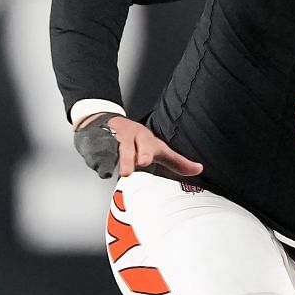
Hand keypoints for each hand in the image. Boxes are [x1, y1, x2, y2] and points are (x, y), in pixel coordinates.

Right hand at [73, 113, 202, 180]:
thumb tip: (199, 169)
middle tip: (129, 169)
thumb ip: (177, 161)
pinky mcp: (97, 144)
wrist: (108, 123)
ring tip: (118, 171)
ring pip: (110, 149)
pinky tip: (101, 168)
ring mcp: (111, 140)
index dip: (145, 153)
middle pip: (126, 147)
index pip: (146, 146)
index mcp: (144, 139)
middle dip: (127, 157)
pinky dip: (98, 161)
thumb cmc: (138, 140)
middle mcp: (128, 137)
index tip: (143, 161)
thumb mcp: (158, 149)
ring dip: (112, 159)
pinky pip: (96, 153)